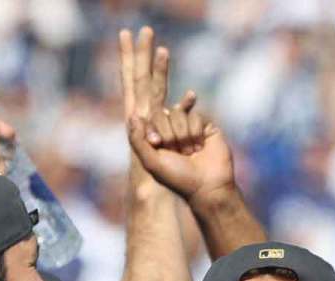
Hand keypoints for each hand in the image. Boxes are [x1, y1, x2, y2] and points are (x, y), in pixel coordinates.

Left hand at [120, 26, 234, 202]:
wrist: (207, 188)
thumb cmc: (176, 179)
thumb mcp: (150, 161)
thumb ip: (139, 138)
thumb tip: (133, 115)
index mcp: (149, 127)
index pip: (137, 92)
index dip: (133, 65)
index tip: (127, 38)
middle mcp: (165, 120)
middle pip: (155, 86)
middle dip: (152, 71)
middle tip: (148, 42)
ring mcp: (185, 120)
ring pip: (175, 112)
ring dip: (178, 135)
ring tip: (183, 152)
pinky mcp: (203, 122)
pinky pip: (192, 115)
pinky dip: (192, 132)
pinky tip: (197, 145)